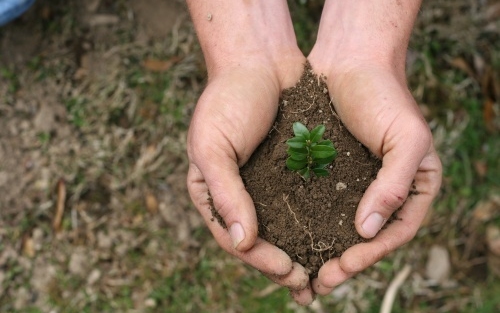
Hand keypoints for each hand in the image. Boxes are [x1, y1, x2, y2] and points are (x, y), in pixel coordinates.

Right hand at [186, 55, 316, 303]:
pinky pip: (304, 201)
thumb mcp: (212, 146)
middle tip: (308, 284)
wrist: (258, 59)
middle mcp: (240, 192)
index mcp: (214, 192)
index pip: (234, 237)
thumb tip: (241, 243)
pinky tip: (334, 236)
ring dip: (302, 250)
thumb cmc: (227, 100)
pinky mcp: (292, 169)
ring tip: (324, 274)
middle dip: (283, 264)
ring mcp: (266, 182)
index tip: (288, 270)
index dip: (260, 258)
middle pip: (260, 239)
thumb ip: (225, 194)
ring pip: (285, 226)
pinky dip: (316, 221)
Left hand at [306, 58, 441, 293]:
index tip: (345, 267)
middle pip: (368, 237)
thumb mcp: (405, 139)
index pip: (397, 232)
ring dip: (325, 251)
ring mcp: (357, 182)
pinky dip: (310, 225)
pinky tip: (292, 239)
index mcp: (415, 186)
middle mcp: (386, 188)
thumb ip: (396, 185)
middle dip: (346, 261)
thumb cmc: (384, 95)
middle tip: (319, 282)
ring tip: (304, 273)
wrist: (350, 60)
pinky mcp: (330, 172)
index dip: (373, 254)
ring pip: (342, 226)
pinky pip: (321, 205)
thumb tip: (367, 231)